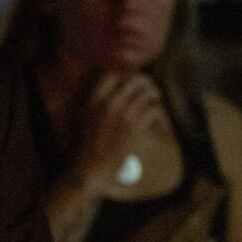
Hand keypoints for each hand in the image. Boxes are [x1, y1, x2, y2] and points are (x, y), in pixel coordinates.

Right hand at [73, 72, 167, 190]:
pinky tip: (155, 120)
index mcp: (94, 99)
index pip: (114, 73)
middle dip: (146, 84)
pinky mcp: (135, 128)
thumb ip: (96, 100)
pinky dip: (158, 114)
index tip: (129, 81)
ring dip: (154, 98)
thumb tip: (112, 85)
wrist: (90, 167)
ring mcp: (123, 114)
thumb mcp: (84, 117)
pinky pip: (155, 111)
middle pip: (137, 80)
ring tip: (154, 103)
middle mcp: (109, 103)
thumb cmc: (87, 144)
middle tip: (149, 91)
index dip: (125, 75)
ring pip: (149, 93)